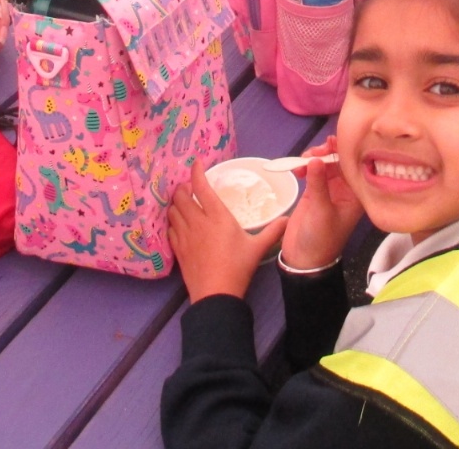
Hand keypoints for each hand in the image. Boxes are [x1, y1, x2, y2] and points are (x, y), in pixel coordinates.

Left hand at [168, 160, 285, 302]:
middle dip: (183, 187)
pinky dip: (172, 222)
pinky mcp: (178, 250)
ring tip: (182, 202)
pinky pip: (170, 229)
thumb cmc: (238, 267)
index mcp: (217, 216)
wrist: (216, 294)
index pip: (202, 187)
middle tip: (189, 187)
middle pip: (181, 196)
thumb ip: (273, 231)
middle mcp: (198, 221)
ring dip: (176, 203)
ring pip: (173, 211)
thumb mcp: (258, 248)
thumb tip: (288, 220)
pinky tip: (178, 224)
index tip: (196, 163)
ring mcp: (185, 236)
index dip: (197, 172)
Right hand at [282, 135, 364, 270]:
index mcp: (356, 194)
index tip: (330, 142)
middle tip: (312, 154)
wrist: (304, 259)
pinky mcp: (315, 190)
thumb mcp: (321, 211)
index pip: (354, 166)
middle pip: (340, 161)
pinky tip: (296, 168)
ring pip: (325, 163)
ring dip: (314, 158)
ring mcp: (330, 188)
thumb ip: (319, 184)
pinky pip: (312, 171)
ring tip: (302, 161)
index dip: (344, 151)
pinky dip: (304, 166)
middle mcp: (346, 189)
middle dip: (326, 152)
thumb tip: (316, 159)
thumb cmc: (321, 238)